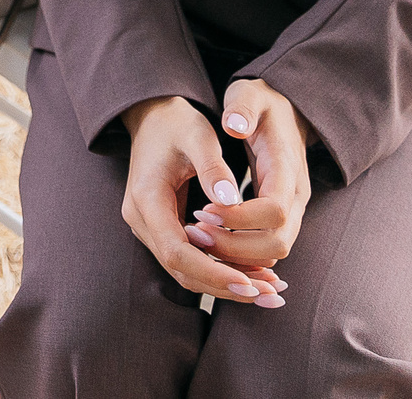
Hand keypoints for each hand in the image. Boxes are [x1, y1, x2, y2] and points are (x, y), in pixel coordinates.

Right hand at [121, 96, 286, 307]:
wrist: (153, 116)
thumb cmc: (176, 122)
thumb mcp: (198, 135)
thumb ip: (213, 168)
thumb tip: (232, 202)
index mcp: (145, 198)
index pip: (177, 251)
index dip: (213, 272)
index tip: (249, 284)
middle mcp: (141, 219)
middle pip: (181, 270)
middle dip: (225, 286)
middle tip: (270, 294)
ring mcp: (148, 227)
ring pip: (186, 270)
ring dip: (226, 283)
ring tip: (270, 290)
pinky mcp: (162, 228)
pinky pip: (189, 259)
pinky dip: (220, 270)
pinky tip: (252, 274)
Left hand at [188, 80, 313, 275]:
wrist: (285, 111)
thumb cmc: (261, 104)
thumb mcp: (249, 95)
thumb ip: (242, 108)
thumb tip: (232, 126)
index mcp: (287, 167)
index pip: (274, 211)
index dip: (239, 218)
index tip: (203, 210)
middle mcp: (296, 195)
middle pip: (278, 242)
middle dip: (235, 245)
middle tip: (195, 232)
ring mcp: (293, 209)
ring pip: (273, 251)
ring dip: (235, 253)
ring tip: (196, 235)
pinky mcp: (281, 218)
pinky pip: (265, 248)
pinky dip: (240, 253)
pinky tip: (209, 240)